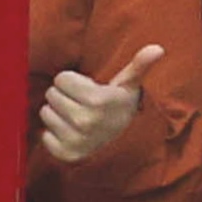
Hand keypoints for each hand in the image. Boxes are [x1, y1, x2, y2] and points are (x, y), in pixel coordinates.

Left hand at [37, 42, 170, 166]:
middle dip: (64, 95)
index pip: (61, 79)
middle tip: (80, 102)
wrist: (124, 142)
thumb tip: (157, 48)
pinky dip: (53, 133)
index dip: (73, 81)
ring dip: (57, 113)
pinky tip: (69, 132)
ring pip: (45, 113)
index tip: (86, 89)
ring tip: (75, 116)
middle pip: (51, 94)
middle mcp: (85, 121)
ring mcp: (75, 139)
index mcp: (98, 100)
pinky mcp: (65, 153)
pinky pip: (43, 135)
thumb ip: (140, 64)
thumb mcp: (128, 85)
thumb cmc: (119, 105)